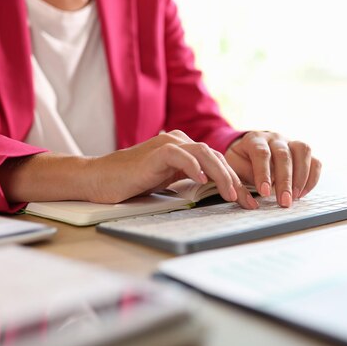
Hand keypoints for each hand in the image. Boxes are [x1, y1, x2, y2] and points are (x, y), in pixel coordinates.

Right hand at [85, 130, 257, 207]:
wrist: (100, 178)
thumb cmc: (131, 183)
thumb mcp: (166, 182)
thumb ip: (187, 182)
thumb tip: (213, 194)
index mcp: (184, 149)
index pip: (217, 162)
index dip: (234, 181)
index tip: (246, 203)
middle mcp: (179, 143)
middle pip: (216, 157)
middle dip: (234, 181)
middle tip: (246, 203)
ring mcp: (167, 145)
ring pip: (204, 154)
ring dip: (220, 175)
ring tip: (230, 194)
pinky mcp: (155, 152)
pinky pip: (179, 155)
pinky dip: (192, 167)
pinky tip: (202, 181)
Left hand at [224, 131, 320, 206]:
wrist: (250, 152)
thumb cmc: (241, 163)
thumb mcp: (234, 168)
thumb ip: (242, 176)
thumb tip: (258, 191)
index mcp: (254, 139)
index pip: (261, 153)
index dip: (263, 173)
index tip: (264, 192)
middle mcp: (274, 138)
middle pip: (284, 155)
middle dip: (285, 181)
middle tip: (284, 201)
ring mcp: (291, 142)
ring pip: (303, 152)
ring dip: (301, 177)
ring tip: (295, 197)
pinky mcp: (303, 153)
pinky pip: (315, 161)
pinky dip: (312, 179)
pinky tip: (302, 194)